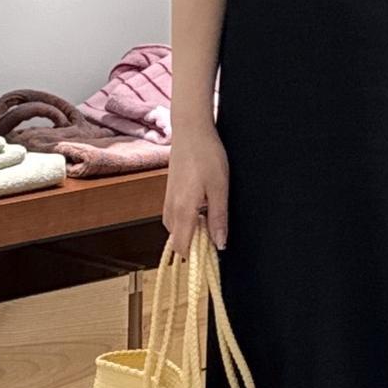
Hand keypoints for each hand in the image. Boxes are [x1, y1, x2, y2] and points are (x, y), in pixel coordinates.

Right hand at [162, 128, 228, 257]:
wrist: (191, 130)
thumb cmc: (207, 156)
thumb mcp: (220, 188)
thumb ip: (219, 218)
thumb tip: (220, 244)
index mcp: (183, 210)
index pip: (182, 246)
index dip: (195, 257)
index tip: (212, 256)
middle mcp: (170, 208)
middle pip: (177, 240)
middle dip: (194, 245)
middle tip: (215, 236)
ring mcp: (168, 200)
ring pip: (175, 228)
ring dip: (190, 232)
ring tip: (210, 221)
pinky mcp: (169, 193)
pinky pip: (174, 216)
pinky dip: (186, 221)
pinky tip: (201, 210)